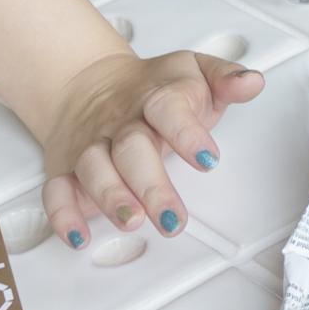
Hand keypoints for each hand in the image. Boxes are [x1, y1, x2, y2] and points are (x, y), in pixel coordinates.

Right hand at [36, 47, 261, 247]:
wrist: (90, 82)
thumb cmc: (154, 89)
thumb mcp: (195, 73)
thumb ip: (226, 79)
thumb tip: (252, 82)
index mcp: (155, 97)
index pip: (169, 109)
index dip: (189, 134)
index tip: (209, 160)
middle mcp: (120, 122)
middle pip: (131, 149)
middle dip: (151, 185)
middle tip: (172, 216)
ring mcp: (91, 146)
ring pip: (94, 170)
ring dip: (110, 198)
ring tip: (131, 222)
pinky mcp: (66, 168)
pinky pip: (57, 191)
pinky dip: (63, 216)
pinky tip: (78, 236)